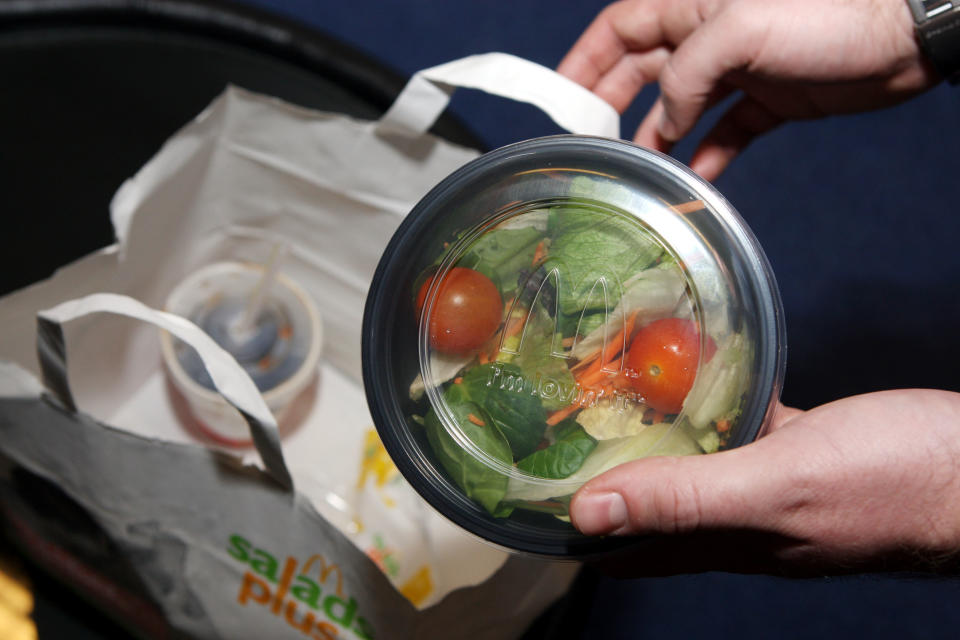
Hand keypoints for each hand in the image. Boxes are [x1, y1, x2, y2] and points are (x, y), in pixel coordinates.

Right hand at [558, 0, 938, 179]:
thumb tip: (666, 122)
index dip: (585, 60)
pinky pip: (725, 133)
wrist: (903, 37)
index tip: (559, 96)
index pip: (621, 29)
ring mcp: (738, 70)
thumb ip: (687, 75)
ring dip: (657, 139)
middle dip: (612, 104)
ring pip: (680, 108)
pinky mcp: (769, 101)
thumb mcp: (740, 30)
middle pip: (642, 70)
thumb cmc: (827, 13)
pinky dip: (707, 157)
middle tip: (590, 143)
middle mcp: (708, 36)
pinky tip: (693, 180)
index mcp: (692, 5)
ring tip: (637, 171)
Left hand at [571, 389, 959, 575]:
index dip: (573, 526)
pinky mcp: (799, 448)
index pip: (622, 548)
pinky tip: (699, 367)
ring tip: (611, 387)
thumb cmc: (894, 483)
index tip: (530, 486)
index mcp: (724, 539)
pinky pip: (738, 426)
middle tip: (559, 422)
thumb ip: (686, 500)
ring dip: (652, 432)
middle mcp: (739, 518)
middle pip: (649, 501)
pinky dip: (712, 401)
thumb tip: (589, 516)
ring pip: (691, 460)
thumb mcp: (778, 486)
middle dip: (602, 471)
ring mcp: (770, 482)